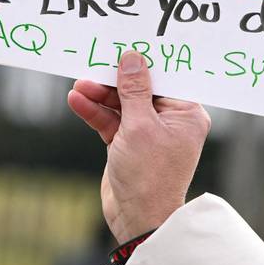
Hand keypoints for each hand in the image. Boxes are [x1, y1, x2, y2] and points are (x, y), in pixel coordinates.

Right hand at [67, 50, 210, 243]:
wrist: (138, 219)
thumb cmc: (149, 175)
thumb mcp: (139, 125)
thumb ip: (133, 89)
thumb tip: (132, 57)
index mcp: (186, 114)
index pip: (164, 78)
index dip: (142, 63)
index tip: (122, 46)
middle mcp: (170, 121)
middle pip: (139, 89)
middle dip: (114, 81)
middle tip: (93, 66)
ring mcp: (148, 133)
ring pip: (121, 104)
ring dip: (100, 96)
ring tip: (78, 86)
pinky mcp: (129, 144)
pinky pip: (111, 121)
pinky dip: (95, 112)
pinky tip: (77, 101)